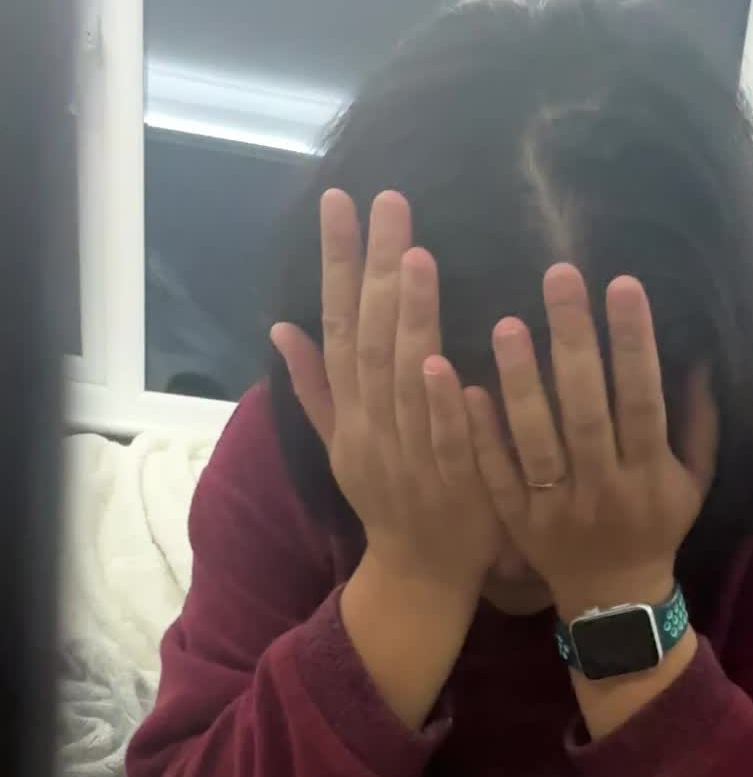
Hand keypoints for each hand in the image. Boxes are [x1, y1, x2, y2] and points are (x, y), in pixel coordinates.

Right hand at [271, 189, 500, 597]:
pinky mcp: (449, 484)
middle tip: (390, 201)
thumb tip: (279, 328)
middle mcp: (372, 426)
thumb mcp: (343, 444)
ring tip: (417, 257)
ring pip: (405, 381)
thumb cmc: (388, 503)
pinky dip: (439, 404)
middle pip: (371, 336)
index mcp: (350, 411)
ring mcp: (409, 455)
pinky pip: (441, 440)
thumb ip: (315, 386)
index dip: (338, 261)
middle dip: (377, 267)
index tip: (340, 200)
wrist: (417, 576)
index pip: (338, 321)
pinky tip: (440, 361)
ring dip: (409, 321)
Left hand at [462, 264, 715, 615]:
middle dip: (574, 341)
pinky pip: (499, 477)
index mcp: (650, 474)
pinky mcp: (521, 523)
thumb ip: (699, 421)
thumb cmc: (657, 527)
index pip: (642, 398)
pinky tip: (464, 387)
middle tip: (558, 275)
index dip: (634, 343)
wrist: (613, 599)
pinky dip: (484, 435)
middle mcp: (605, 490)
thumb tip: (702, 353)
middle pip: (587, 410)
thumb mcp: (694, 481)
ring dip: (521, 382)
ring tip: (506, 322)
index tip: (622, 283)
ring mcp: (559, 509)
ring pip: (538, 441)